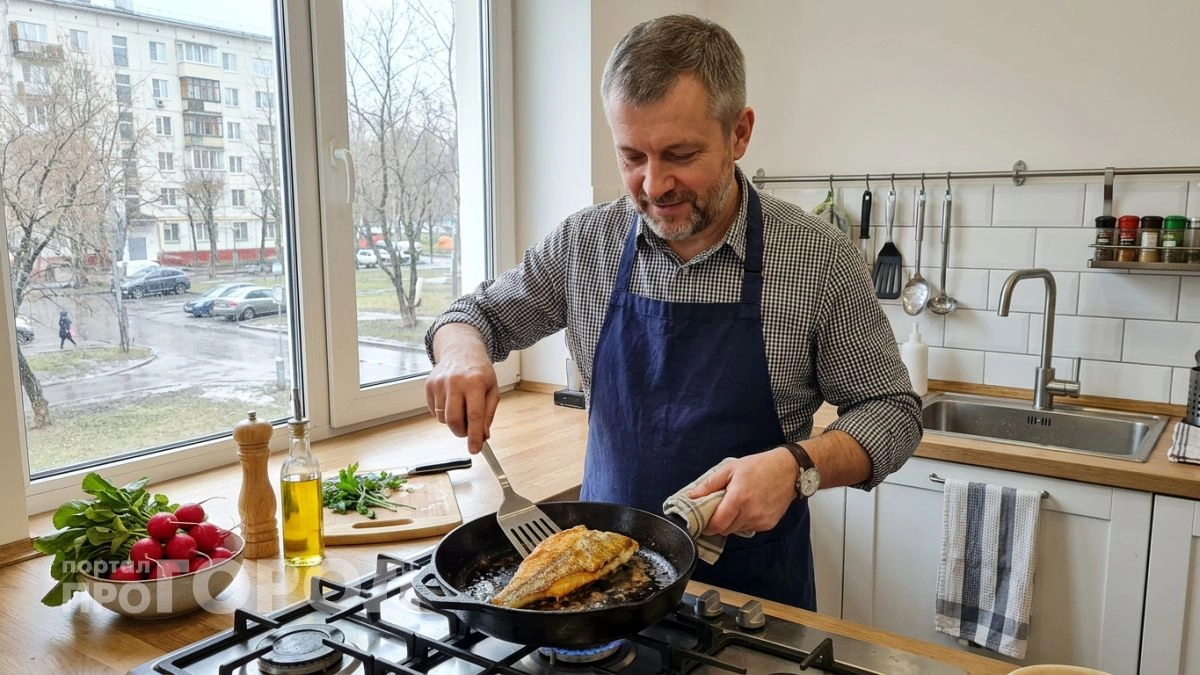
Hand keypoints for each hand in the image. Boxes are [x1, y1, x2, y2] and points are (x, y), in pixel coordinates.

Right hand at [425, 324, 499, 452]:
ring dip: (453, 421)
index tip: (475, 449)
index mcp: (475, 382)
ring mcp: (439, 383)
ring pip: (443, 418)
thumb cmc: (479, 372)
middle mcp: (455, 382)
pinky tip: (451, 400)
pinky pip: (434, 411)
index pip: (474, 416)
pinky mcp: (429, 386)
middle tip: (468, 430)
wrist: (461, 351)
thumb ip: (488, 414)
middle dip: (461, 432)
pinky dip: (443, 413)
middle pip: (454, 420)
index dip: (474, 436)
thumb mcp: (492, 390)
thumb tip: (482, 435)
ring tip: (461, 407)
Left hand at [686, 447, 796, 535]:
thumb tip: (691, 497)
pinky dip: (744, 522)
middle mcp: (750, 513)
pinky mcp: (769, 524)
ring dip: (731, 523)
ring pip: (737, 530)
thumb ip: (709, 485)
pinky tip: (748, 508)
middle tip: (716, 511)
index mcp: (738, 499)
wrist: (789, 470)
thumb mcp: (730, 469)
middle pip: (725, 530)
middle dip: (718, 524)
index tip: (702, 522)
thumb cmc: (758, 466)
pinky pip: (750, 528)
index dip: (707, 526)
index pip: (717, 524)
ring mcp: (761, 521)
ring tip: (734, 506)